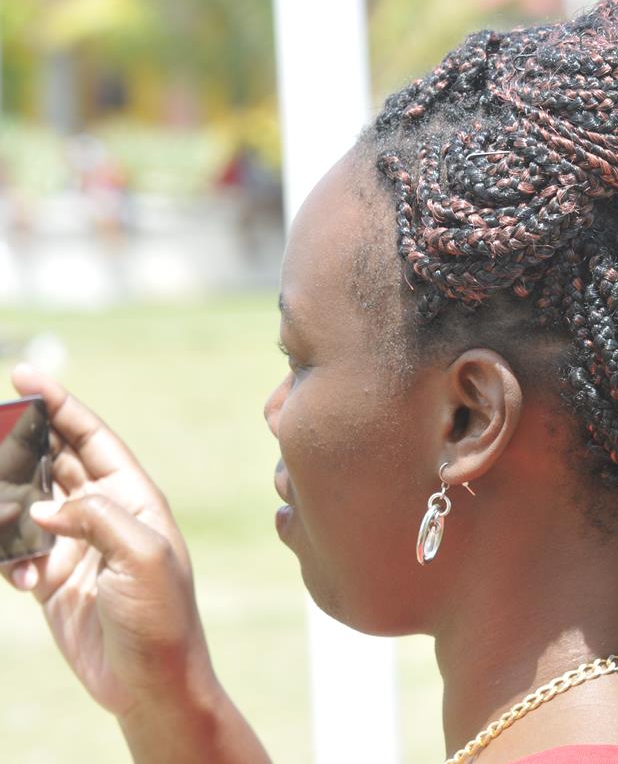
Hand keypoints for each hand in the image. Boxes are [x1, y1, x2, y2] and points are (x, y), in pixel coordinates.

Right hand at [1, 364, 216, 718]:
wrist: (150, 681)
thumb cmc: (162, 617)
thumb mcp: (143, 558)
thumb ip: (95, 520)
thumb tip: (43, 508)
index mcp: (133, 498)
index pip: (91, 438)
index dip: (60, 406)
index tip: (25, 377)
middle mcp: (104, 514)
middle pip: (53, 462)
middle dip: (20, 448)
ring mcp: (76, 545)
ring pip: (26, 504)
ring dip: (8, 509)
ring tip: (7, 518)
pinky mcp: (53, 579)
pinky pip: (15, 551)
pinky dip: (9, 558)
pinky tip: (26, 580)